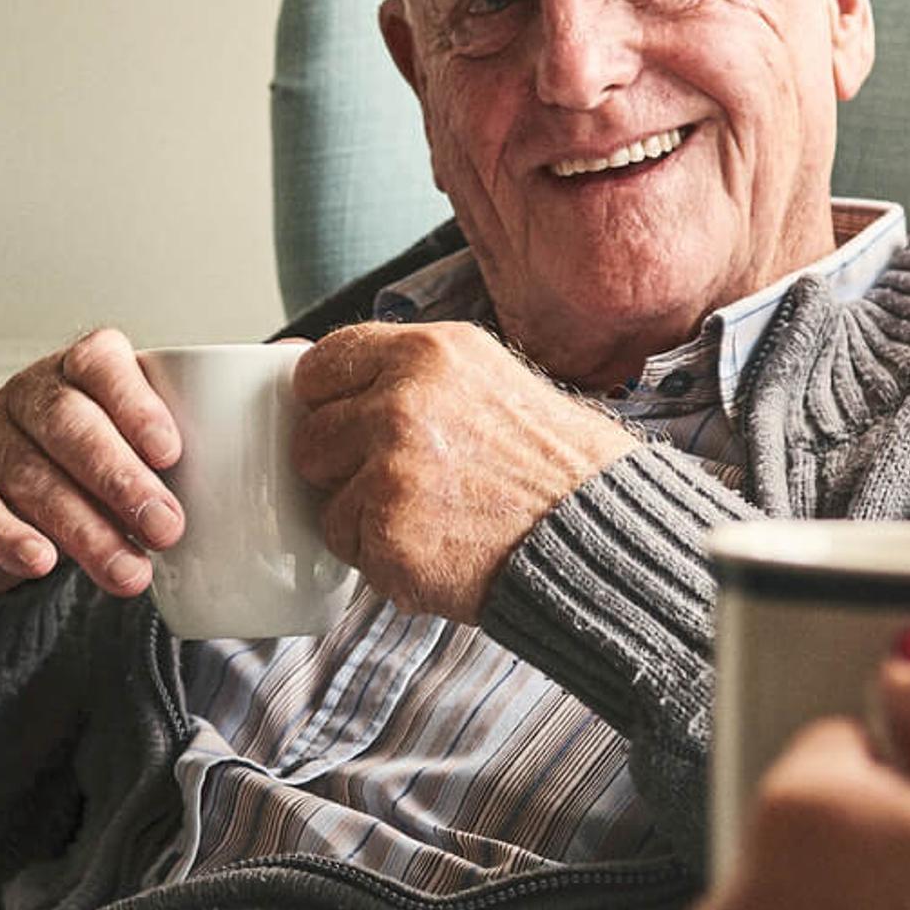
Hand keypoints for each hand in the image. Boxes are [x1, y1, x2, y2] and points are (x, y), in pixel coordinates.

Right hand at [0, 328, 186, 599]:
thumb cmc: (83, 468)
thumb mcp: (129, 443)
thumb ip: (185, 440)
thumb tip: (273, 412)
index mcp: (78, 370)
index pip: (101, 365)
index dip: (135, 405)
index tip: (171, 453)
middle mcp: (26, 395)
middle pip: (68, 424)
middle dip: (120, 479)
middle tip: (166, 529)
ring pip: (31, 477)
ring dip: (85, 529)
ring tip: (131, 573)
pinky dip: (9, 537)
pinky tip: (42, 562)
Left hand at [289, 322, 639, 622]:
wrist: (599, 532)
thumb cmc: (549, 463)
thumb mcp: (484, 378)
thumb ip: (408, 375)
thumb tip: (324, 382)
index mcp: (425, 352)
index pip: (318, 368)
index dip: (328, 404)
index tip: (350, 426)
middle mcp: (401, 402)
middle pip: (311, 438)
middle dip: (344, 467)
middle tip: (407, 482)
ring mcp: (392, 469)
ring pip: (326, 496)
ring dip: (363, 514)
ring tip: (430, 515)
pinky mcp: (390, 532)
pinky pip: (347, 546)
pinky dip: (382, 557)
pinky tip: (436, 547)